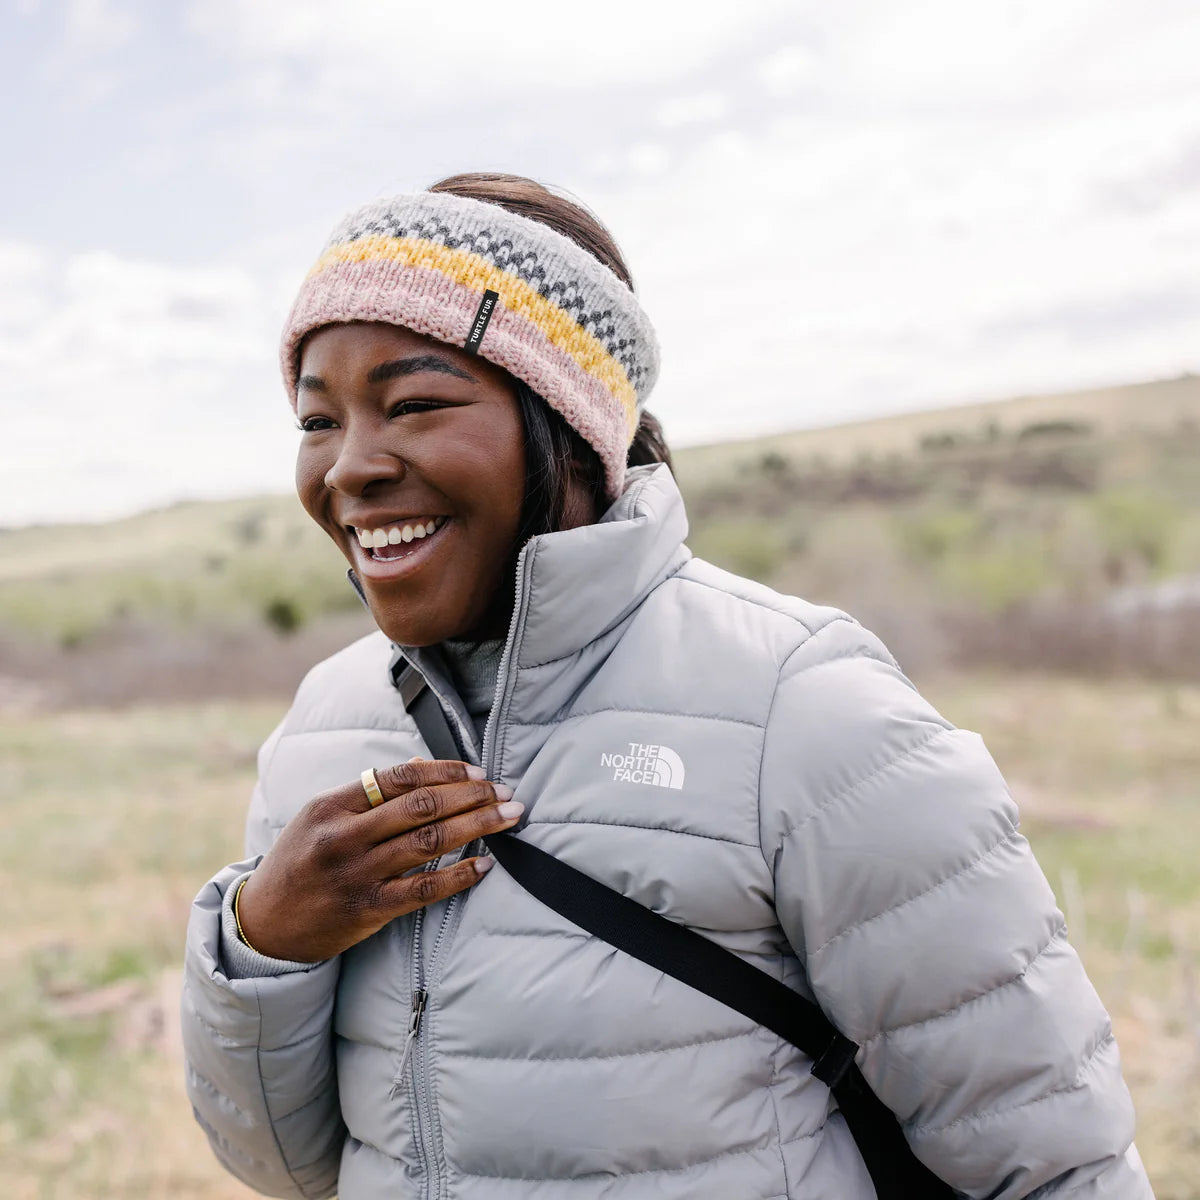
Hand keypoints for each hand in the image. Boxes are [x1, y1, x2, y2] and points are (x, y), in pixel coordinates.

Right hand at [236, 758, 520, 961]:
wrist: (263, 924)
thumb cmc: (300, 861)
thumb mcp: (321, 816)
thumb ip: (370, 793)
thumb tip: (424, 766)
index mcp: (333, 806)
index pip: (400, 777)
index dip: (446, 771)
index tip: (479, 773)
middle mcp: (344, 836)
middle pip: (422, 806)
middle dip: (472, 796)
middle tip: (506, 792)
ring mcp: (357, 874)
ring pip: (429, 842)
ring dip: (477, 827)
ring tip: (508, 817)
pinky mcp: (367, 910)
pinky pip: (423, 890)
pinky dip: (459, 876)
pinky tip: (485, 865)